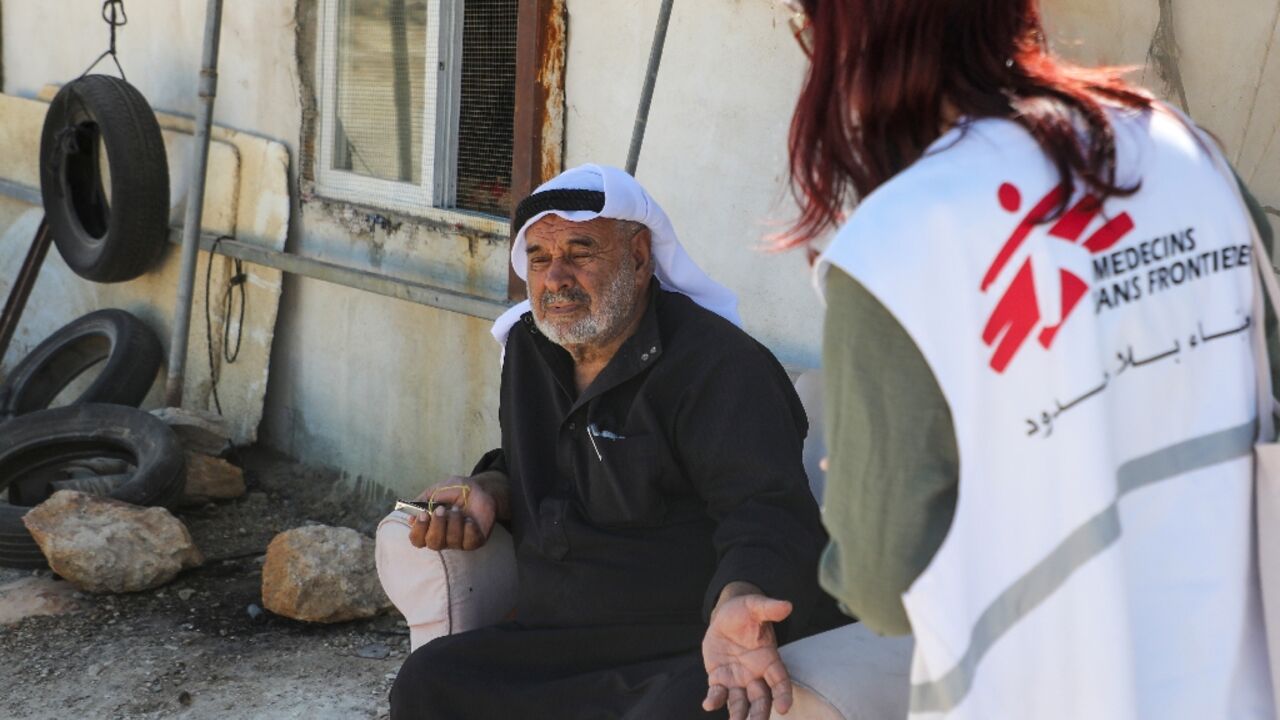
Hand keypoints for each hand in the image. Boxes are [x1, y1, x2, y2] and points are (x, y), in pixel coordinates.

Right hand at [407, 474, 497, 550]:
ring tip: (459, 509)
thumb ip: (423, 501)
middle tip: (442, 509)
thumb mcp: (437, 490)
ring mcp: (458, 541)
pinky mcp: (474, 541)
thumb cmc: (457, 491)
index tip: (423, 514)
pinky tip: (469, 520)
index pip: (417, 539)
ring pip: (451, 541)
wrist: (480, 489)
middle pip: (433, 543)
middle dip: (437, 525)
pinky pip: (469, 542)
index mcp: (430, 528)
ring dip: (454, 522)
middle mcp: (442, 538)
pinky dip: (468, 529)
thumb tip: (411, 516)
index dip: (418, 530)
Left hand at [702, 589, 793, 719]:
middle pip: (761, 699)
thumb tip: (787, 605)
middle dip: (760, 713)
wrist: (725, 617)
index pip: (780, 680)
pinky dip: (714, 700)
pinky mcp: (720, 680)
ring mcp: (737, 679)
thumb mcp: (755, 606)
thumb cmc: (745, 612)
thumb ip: (769, 608)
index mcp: (769, 659)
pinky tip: (708, 704)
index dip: (783, 694)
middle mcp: (755, 674)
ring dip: (739, 714)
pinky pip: (718, 694)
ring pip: (741, 702)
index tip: (784, 707)